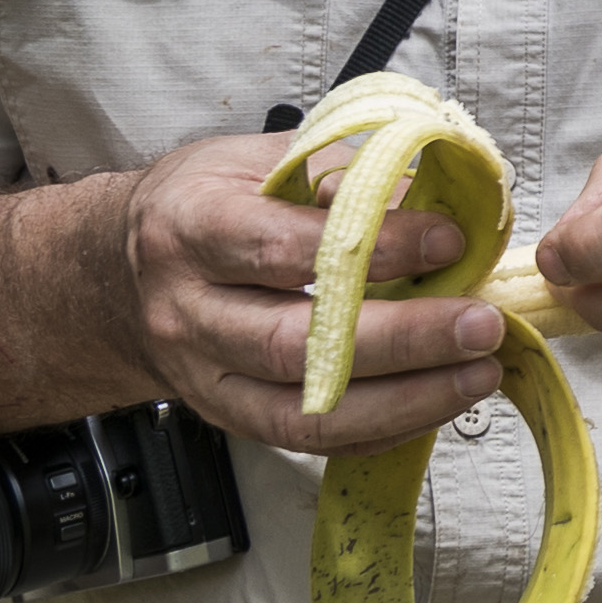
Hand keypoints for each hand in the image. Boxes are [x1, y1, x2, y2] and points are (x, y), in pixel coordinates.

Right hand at [116, 131, 500, 456]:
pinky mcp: (228, 419)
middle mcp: (189, 311)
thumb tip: (434, 194)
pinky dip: (381, 429)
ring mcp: (203, 376)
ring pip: (304, 410)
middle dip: (402, 340)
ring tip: (477, 373)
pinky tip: (436, 403)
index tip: (448, 241)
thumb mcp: (253, 160)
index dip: (374, 249)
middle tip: (480, 324)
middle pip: (295, 344)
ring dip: (404, 400)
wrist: (122, 273)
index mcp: (191, 229)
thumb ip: (336, 172)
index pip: (285, 249)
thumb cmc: (200, 206)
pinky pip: (310, 442)